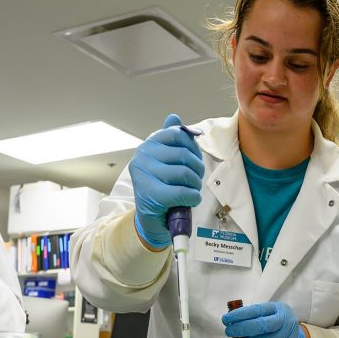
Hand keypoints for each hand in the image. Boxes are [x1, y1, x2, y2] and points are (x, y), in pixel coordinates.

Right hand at [129, 114, 203, 248]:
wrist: (151, 220)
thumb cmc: (162, 188)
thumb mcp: (166, 161)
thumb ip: (171, 139)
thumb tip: (174, 117)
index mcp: (147, 146)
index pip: (178, 134)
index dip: (193, 148)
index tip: (192, 161)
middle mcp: (142, 157)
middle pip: (185, 155)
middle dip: (196, 170)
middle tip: (193, 181)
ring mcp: (145, 176)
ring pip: (186, 173)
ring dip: (195, 185)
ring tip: (190, 191)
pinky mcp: (152, 195)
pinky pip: (184, 192)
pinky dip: (193, 198)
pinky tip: (189, 201)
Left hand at [222, 302, 305, 337]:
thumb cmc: (276, 322)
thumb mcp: (269, 313)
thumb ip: (254, 314)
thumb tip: (231, 318)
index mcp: (278, 309)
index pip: (257, 311)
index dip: (240, 315)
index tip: (226, 319)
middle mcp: (284, 322)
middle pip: (261, 326)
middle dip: (241, 329)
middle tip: (228, 331)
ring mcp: (284, 337)